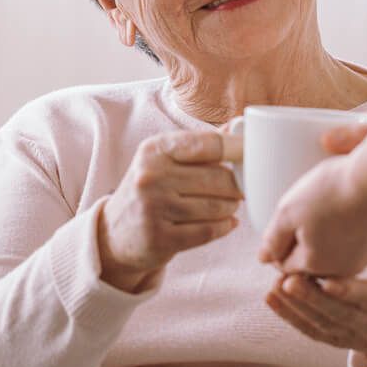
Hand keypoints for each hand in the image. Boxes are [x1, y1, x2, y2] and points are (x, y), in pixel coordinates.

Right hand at [98, 130, 241, 291]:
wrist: (114, 233)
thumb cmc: (148, 190)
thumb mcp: (163, 160)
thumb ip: (199, 145)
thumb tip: (240, 127)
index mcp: (154, 150)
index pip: (209, 144)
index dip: (237, 148)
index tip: (252, 154)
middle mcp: (151, 176)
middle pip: (218, 178)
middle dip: (236, 185)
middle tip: (239, 189)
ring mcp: (153, 209)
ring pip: (216, 206)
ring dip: (231, 207)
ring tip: (230, 205)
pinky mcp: (160, 238)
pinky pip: (208, 231)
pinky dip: (224, 226)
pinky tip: (227, 222)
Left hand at [257, 152, 366, 276]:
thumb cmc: (333, 191)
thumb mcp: (288, 212)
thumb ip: (273, 238)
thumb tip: (263, 258)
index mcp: (314, 264)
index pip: (286, 266)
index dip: (278, 246)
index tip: (281, 226)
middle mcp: (342, 270)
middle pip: (314, 262)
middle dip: (304, 243)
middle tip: (303, 214)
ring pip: (339, 253)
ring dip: (330, 237)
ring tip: (328, 209)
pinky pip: (362, 240)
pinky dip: (354, 229)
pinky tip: (353, 208)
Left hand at [265, 234, 366, 366]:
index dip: (351, 292)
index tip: (328, 281)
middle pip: (341, 314)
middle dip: (313, 299)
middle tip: (289, 280)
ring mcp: (355, 336)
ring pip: (323, 324)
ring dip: (297, 307)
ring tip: (275, 287)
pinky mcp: (339, 340)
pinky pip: (312, 331)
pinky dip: (290, 317)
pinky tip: (271, 299)